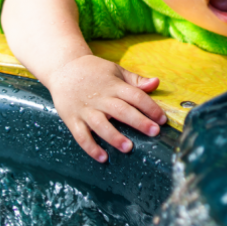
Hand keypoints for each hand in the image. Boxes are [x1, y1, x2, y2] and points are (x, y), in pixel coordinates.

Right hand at [43, 55, 166, 162]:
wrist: (63, 67)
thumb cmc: (94, 71)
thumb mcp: (116, 71)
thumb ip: (136, 80)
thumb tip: (156, 82)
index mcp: (115, 86)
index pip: (136, 96)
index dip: (151, 107)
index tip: (163, 119)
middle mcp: (101, 98)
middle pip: (122, 110)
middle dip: (139, 122)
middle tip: (154, 132)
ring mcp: (85, 109)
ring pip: (101, 125)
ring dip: (114, 137)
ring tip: (128, 148)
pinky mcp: (72, 118)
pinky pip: (81, 135)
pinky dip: (91, 147)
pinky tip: (103, 157)